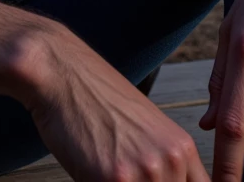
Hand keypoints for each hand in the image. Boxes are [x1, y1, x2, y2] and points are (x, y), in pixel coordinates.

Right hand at [0, 0, 209, 181]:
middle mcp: (172, 161)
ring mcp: (146, 172)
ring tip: (103, 172)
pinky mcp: (115, 181)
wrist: (61, 72)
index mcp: (182, 148)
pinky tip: (90, 175)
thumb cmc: (95, 100)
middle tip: (122, 177)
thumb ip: (162, 166)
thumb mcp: (142, 130)